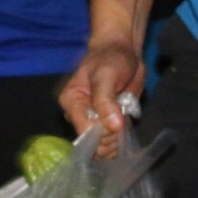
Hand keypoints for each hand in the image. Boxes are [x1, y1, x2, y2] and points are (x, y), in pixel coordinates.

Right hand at [57, 41, 144, 157]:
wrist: (123, 52)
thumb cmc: (111, 58)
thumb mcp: (106, 74)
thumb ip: (106, 100)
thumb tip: (113, 126)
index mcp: (71, 101)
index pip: (84, 130)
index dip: (103, 132)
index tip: (118, 123)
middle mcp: (79, 114)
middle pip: (92, 141)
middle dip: (110, 137)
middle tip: (123, 119)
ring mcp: (93, 120)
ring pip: (102, 146)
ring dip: (116, 141)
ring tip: (125, 121)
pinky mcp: (107, 123)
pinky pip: (111, 142)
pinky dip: (120, 141)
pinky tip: (126, 131)